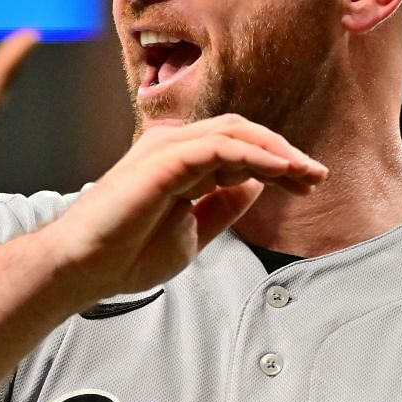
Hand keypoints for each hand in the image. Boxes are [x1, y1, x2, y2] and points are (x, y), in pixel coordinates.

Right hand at [41, 114, 325, 305]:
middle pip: (243, 133)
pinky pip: (218, 146)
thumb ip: (222, 206)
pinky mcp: (162, 158)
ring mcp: (166, 148)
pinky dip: (254, 155)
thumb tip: (256, 185)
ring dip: (277, 151)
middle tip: (317, 176)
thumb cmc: (126, 255)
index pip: (239, 148)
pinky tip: (280, 170)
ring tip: (306, 173)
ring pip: (235, 132)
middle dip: (285, 153)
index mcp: (179, 161)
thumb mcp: (192, 232)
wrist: (85, 269)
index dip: (279, 164)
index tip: (310, 184)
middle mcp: (173, 146)